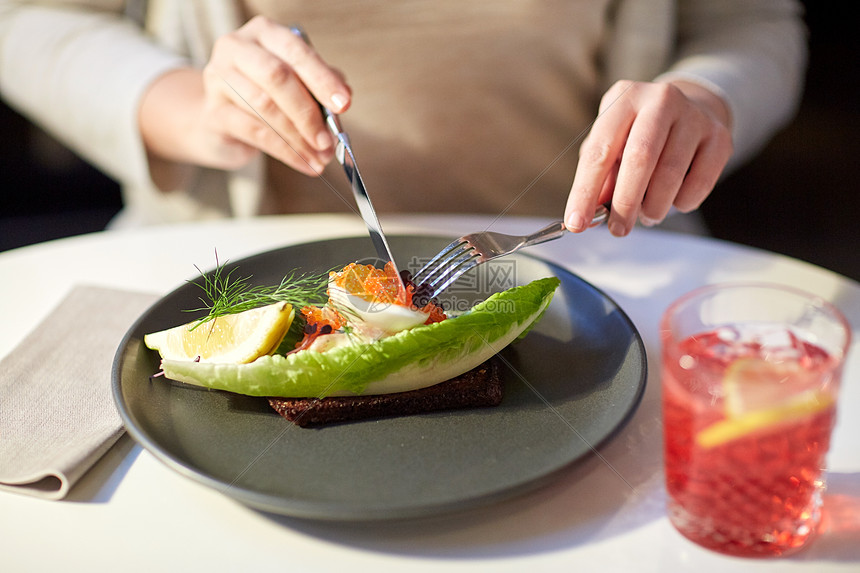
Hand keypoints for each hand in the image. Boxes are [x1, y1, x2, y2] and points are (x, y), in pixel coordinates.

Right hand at [139, 16, 351, 187]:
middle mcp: (236, 48)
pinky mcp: (213, 112)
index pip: (296, 51)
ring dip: (299, 138)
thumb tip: (342, 101)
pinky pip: (254, 132)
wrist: (222, 119)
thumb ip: (319, 86)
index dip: (322, 78)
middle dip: (308, 113)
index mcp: (264, 33)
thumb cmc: (266, 94)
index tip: (344, 104)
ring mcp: (218, 78)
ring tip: (320, 157)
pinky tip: (303, 163)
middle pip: (277, 77)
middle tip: (328, 140)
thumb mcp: (296, 83)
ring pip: (265, 107)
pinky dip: (285, 151)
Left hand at [564, 80, 732, 236]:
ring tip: (647, 216)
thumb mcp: (612, 145)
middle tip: (618, 229)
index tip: (577, 222)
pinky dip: (682, 202)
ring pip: (671, 174)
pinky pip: (700, 183)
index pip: (599, 151)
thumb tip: (590, 214)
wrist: (691, 109)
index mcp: (624, 98)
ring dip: (654, 206)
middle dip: (625, 203)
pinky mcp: (720, 137)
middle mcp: (661, 99)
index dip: (585, 191)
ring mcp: (694, 116)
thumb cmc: (639, 134)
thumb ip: (600, 177)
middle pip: (639, 159)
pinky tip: (674, 201)